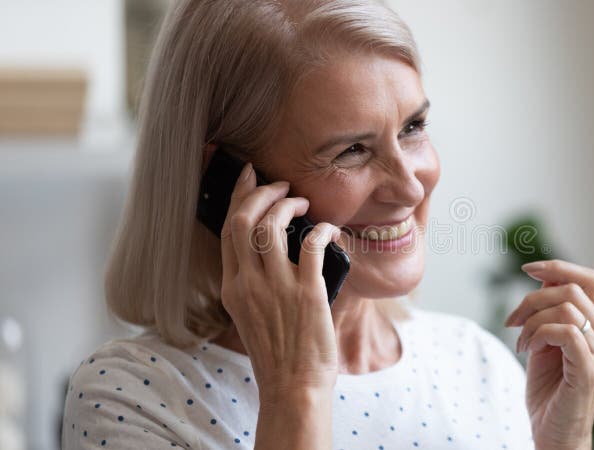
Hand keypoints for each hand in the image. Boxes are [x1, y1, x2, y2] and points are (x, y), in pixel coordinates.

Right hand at [218, 158, 340, 399]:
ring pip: (270, 227)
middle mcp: (249, 284)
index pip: (228, 230)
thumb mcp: (251, 315)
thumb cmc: (278, 354)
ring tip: (302, 202)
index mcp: (233, 288)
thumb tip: (274, 249)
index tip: (248, 177)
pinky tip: (327, 228)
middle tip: (281, 184)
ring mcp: (276, 288)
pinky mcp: (307, 294)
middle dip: (261, 192)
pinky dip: (320, 229)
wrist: (292, 388)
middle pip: (244, 220)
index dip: (238, 197)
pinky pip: (311, 245)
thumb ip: (254, 283)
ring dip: (287, 205)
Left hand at [504, 259, 593, 449]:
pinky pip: (565, 331)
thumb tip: (542, 277)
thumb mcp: (544, 341)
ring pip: (567, 308)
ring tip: (521, 343)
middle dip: (532, 298)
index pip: (588, 279)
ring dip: (532, 321)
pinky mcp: (589, 369)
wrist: (554, 433)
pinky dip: (539, 334)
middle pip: (572, 288)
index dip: (558, 266)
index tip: (527, 269)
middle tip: (512, 322)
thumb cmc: (548, 391)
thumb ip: (548, 312)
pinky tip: (527, 350)